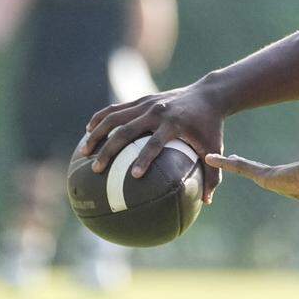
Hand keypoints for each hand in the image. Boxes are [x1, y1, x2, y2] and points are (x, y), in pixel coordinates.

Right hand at [82, 83, 224, 203]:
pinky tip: (88, 131)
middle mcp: (157, 112)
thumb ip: (212, 175)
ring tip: (84, 152)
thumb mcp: (214, 148)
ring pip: (115, 117)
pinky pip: (116, 109)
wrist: (208, 95)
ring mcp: (147, 104)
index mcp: (175, 124)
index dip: (144, 158)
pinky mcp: (142, 100)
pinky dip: (100, 118)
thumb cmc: (211, 127)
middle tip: (97, 169)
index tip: (133, 176)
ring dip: (97, 134)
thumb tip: (206, 202)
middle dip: (109, 150)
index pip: (155, 142)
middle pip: (127, 131)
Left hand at [206, 153, 298, 223]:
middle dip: (241, 166)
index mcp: (291, 184)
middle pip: (254, 171)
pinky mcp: (265, 174)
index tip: (258, 173)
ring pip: (242, 167)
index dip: (264, 175)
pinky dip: (224, 163)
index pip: (273, 178)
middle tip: (229, 160)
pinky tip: (210, 159)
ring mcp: (270, 175)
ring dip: (226, 164)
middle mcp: (278, 178)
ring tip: (210, 157)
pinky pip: (240, 168)